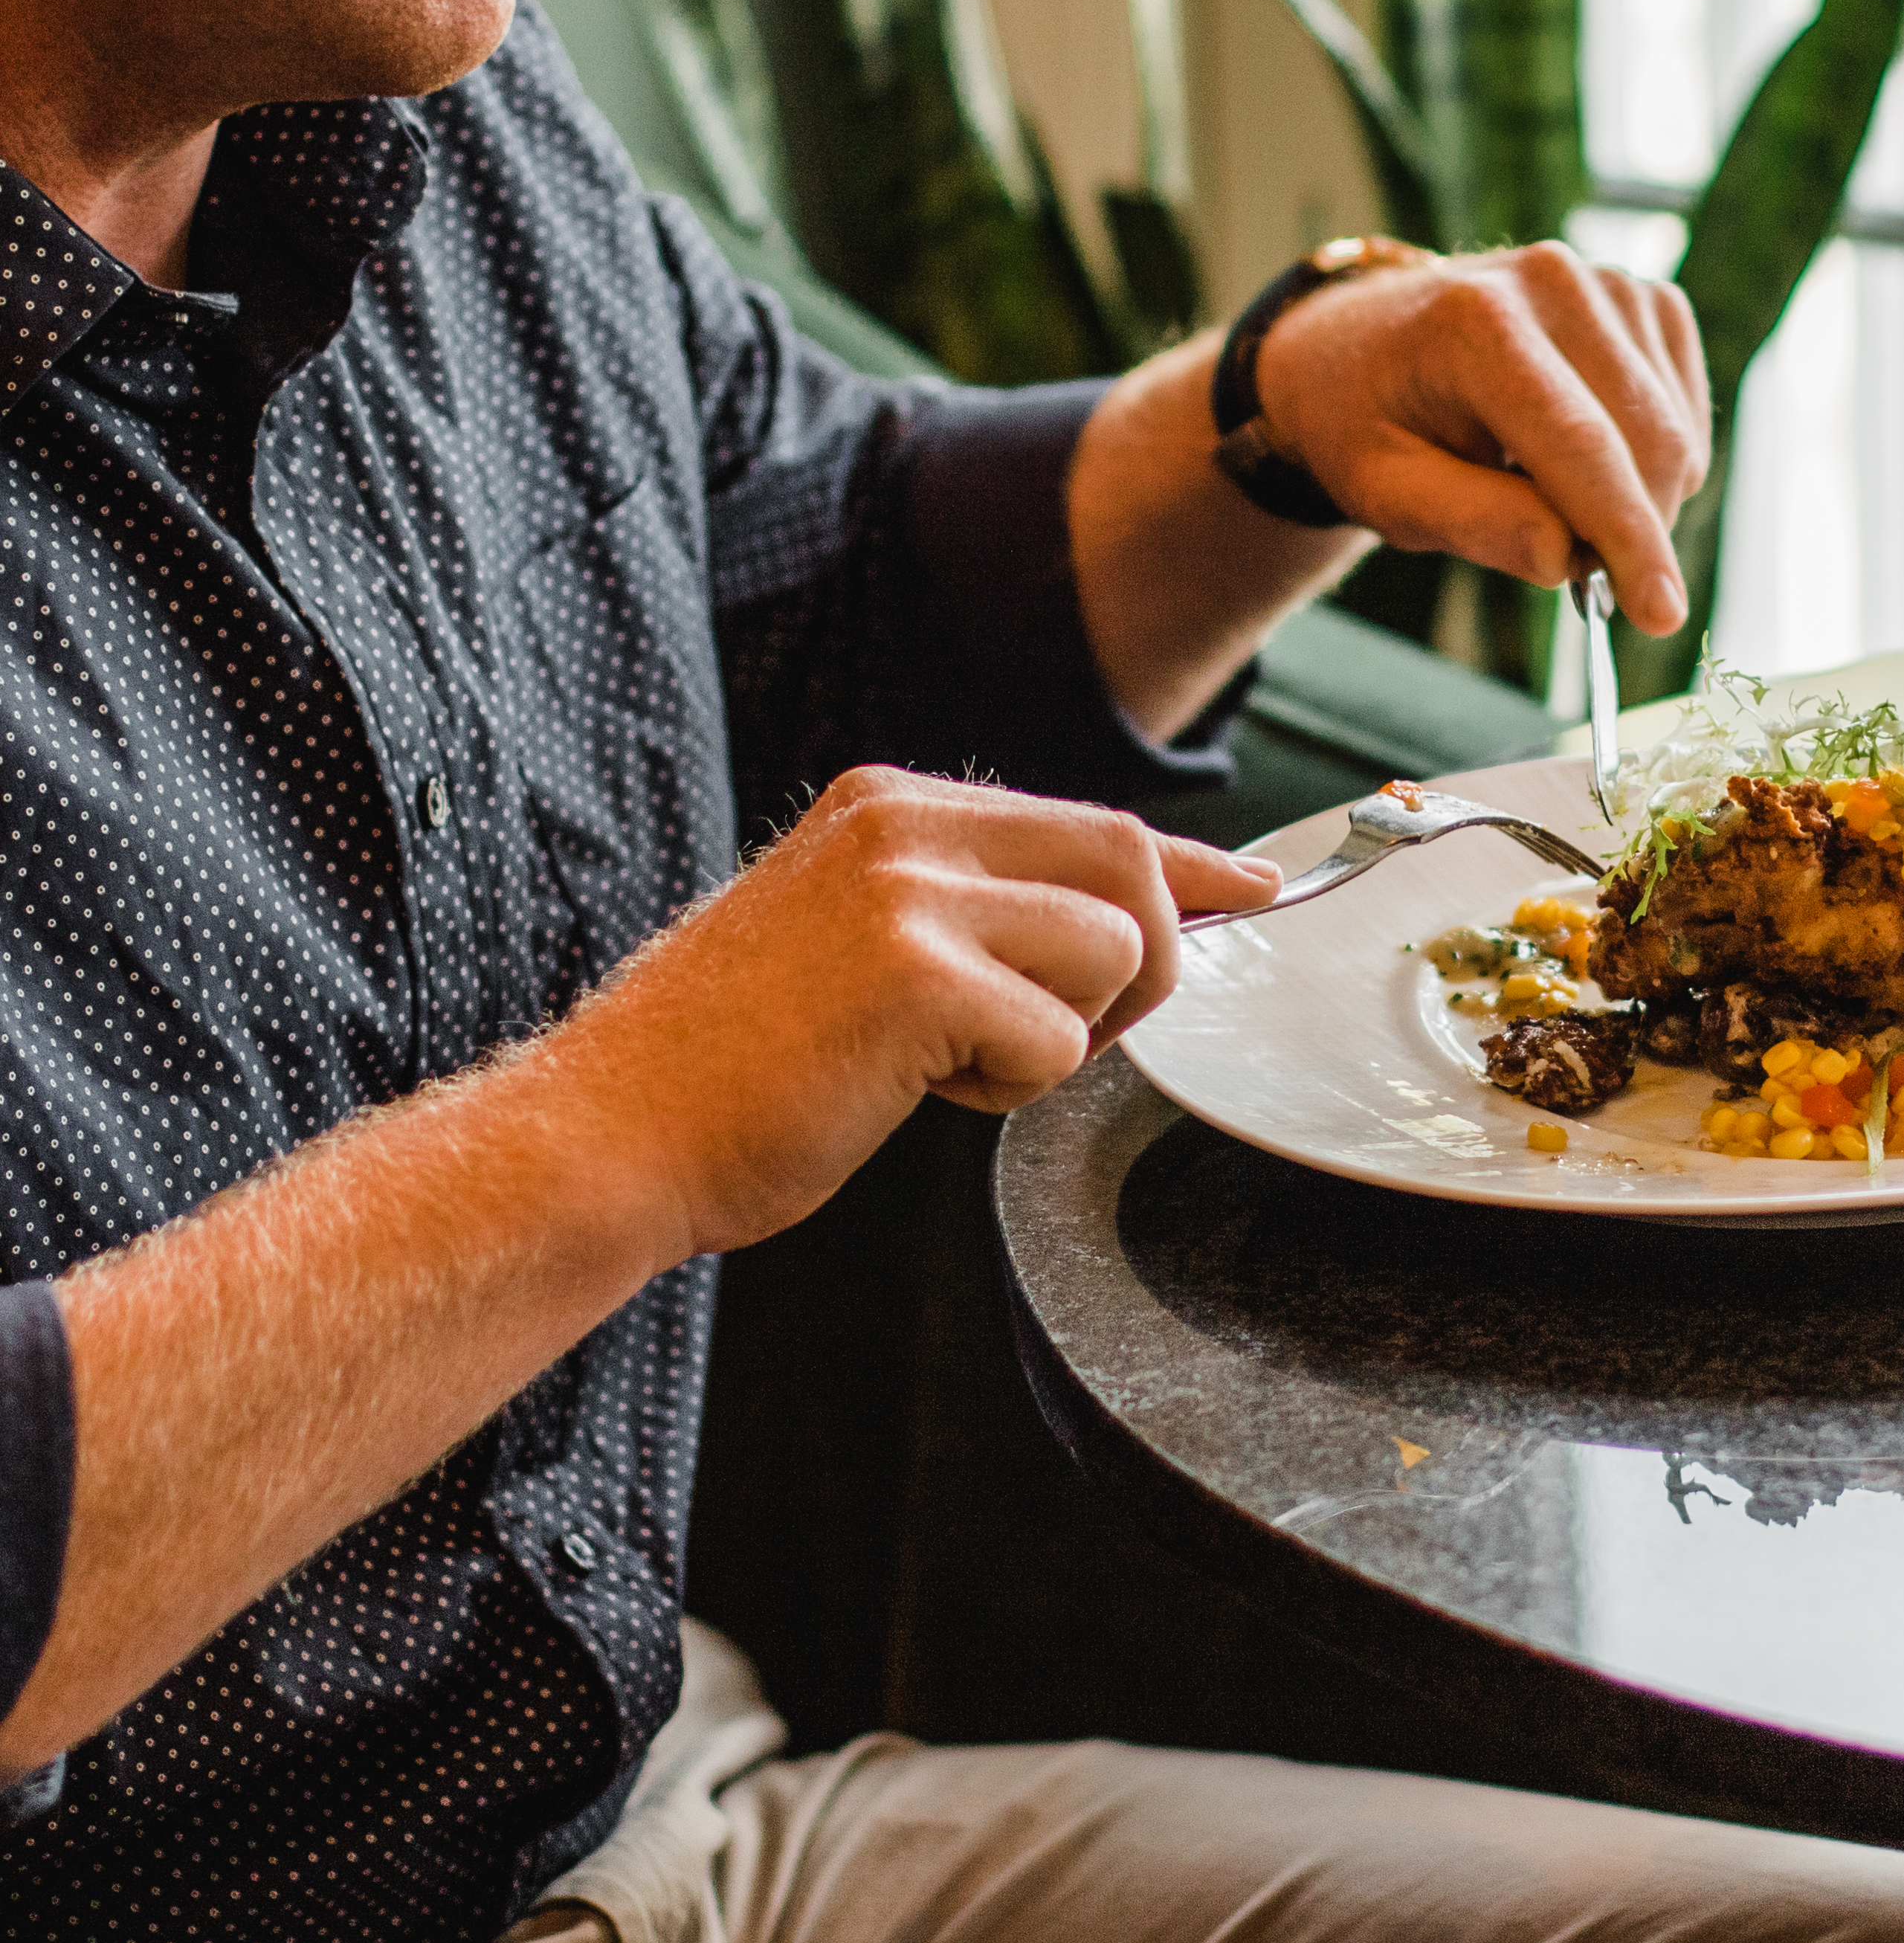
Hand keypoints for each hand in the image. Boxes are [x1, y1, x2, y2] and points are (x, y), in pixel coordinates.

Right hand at [545, 768, 1276, 1260]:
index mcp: (890, 808)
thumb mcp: (860, 941)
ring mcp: (909, 891)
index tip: (1254, 888)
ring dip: (1064, 1035)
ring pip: (1113, 950)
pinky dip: (1010, 1088)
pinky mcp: (917, 974)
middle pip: (1129, 862)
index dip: (1188, 866)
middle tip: (1056, 1037)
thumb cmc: (735, 1068)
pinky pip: (1057, 1039)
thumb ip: (973, 911)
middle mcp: (903, 824)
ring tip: (950, 1063)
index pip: (1089, 821)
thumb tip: (1122, 919)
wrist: (609, 1134)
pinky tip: (914, 1090)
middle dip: (1141, 964)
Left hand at [1255, 240, 1713, 634]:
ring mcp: (1610, 283)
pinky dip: (1654, 461)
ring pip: (1677, 436)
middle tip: (1567, 561)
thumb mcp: (1387, 491)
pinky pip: (1687, 414)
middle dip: (1632, 531)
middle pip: (1649, 442)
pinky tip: (1588, 454)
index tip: (1662, 616)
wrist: (1367, 344)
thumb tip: (1566, 559)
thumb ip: (1474, 524)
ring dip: (1639, 498)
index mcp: (1478, 322)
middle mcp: (1555, 282)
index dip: (1630, 536)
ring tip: (1550, 489)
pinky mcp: (1646, 300)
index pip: (1582, 444)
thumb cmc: (1372, 424)